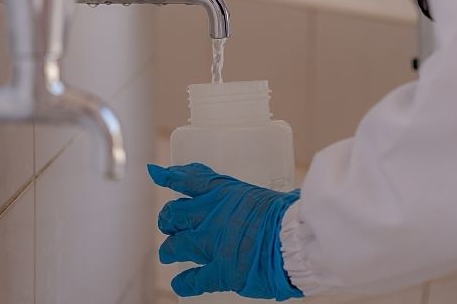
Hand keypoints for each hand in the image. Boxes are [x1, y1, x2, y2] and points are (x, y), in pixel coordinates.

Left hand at [148, 163, 302, 299]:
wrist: (298, 240)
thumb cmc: (290, 215)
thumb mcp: (265, 194)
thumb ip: (249, 201)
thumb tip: (260, 203)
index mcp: (224, 192)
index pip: (188, 179)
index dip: (170, 176)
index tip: (157, 174)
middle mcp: (212, 216)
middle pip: (174, 214)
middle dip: (168, 220)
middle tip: (170, 225)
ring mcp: (213, 245)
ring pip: (175, 246)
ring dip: (170, 250)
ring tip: (169, 253)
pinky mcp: (220, 272)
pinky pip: (192, 280)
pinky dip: (184, 282)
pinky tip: (181, 283)